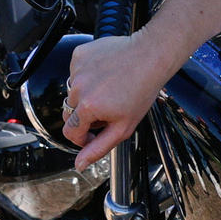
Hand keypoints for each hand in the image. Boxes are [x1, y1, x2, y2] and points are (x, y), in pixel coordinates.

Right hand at [62, 34, 171, 166]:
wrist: (150, 56)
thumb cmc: (141, 91)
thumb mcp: (123, 127)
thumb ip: (98, 148)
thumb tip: (79, 165)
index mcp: (88, 107)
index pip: (70, 132)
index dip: (83, 138)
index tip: (95, 134)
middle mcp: (78, 87)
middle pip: (70, 112)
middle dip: (85, 115)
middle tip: (108, 109)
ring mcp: (77, 69)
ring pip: (73, 92)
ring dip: (86, 95)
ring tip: (108, 89)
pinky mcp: (79, 55)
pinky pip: (76, 72)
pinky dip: (86, 76)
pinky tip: (104, 74)